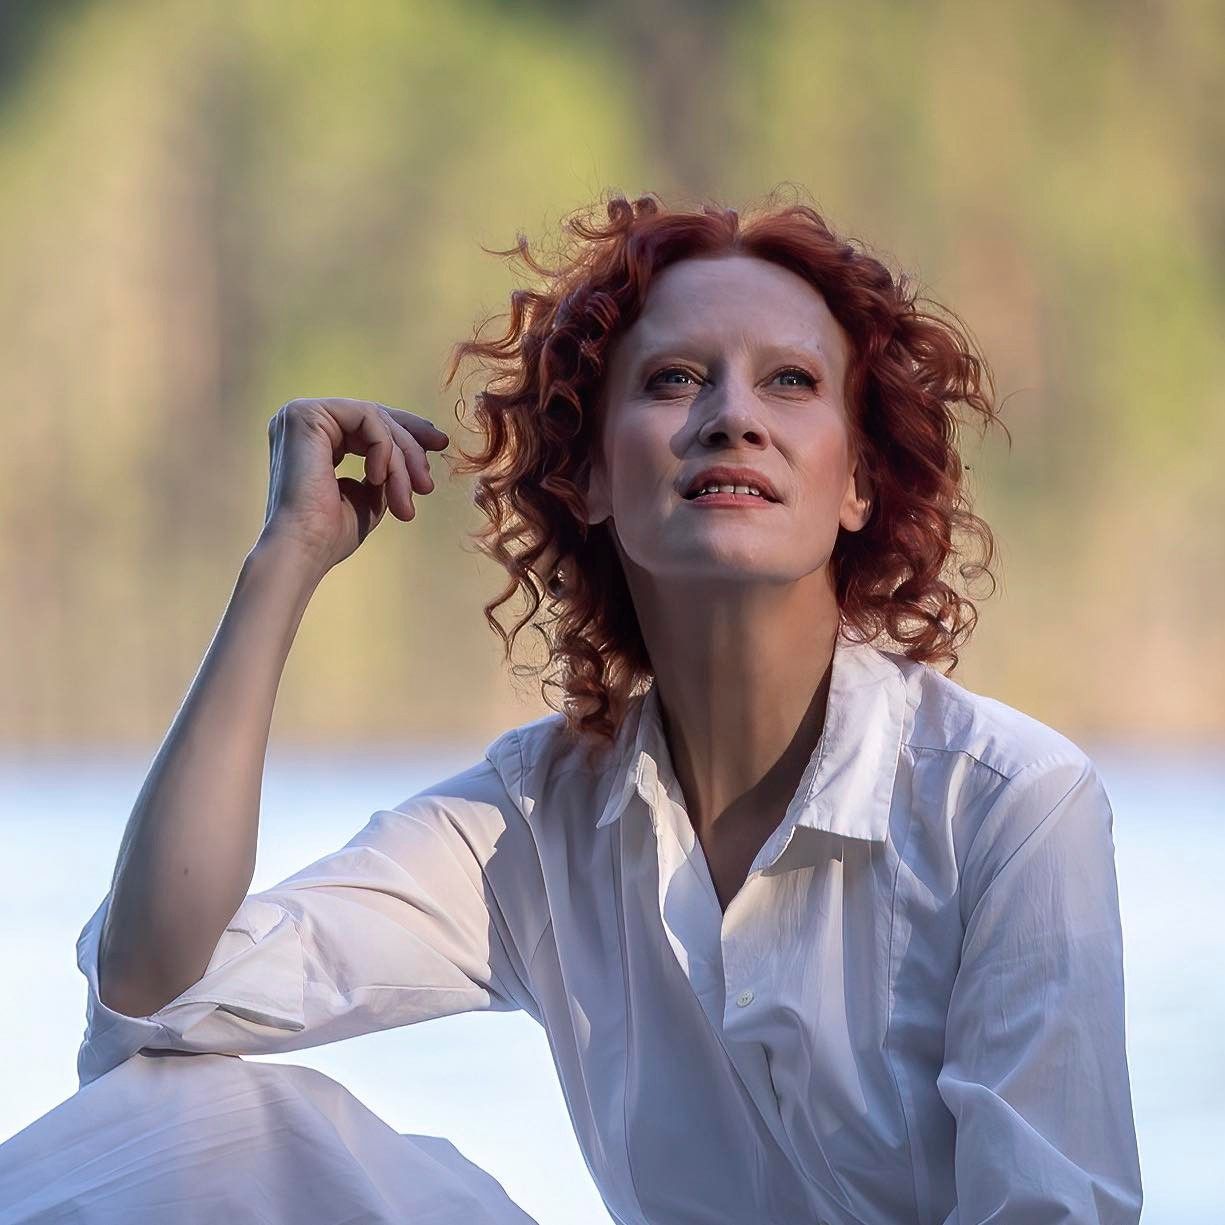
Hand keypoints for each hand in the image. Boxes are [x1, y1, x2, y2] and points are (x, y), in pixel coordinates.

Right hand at [258, 397, 449, 573]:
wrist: (305, 549)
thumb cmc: (330, 534)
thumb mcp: (368, 496)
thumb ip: (385, 471)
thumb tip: (412, 455)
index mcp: (313, 438)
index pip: (368, 422)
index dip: (406, 432)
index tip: (439, 445)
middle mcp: (302, 420)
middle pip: (375, 416)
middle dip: (410, 447)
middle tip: (427, 484)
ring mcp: (301, 414)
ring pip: (375, 419)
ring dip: (400, 458)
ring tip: (407, 495)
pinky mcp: (306, 415)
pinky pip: (367, 418)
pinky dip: (383, 449)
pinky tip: (378, 479)